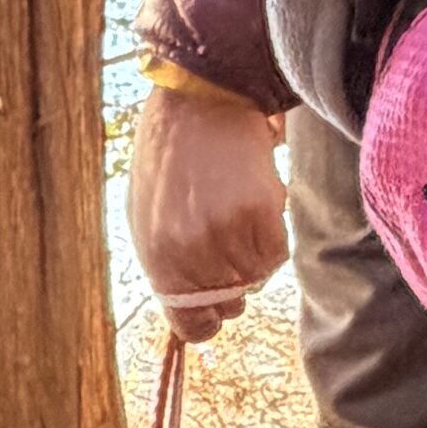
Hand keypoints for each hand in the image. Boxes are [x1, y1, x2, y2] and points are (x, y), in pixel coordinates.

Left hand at [124, 79, 287, 337]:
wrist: (199, 102)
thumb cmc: (170, 159)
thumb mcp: (149, 218)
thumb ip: (168, 267)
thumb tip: (193, 308)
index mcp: (156, 257)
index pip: (190, 325)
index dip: (209, 321)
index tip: (219, 309)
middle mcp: (187, 251)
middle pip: (229, 301)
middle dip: (233, 281)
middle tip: (229, 242)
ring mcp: (223, 233)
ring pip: (256, 276)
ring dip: (253, 253)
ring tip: (237, 213)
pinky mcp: (257, 212)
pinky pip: (277, 253)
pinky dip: (273, 236)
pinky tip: (257, 205)